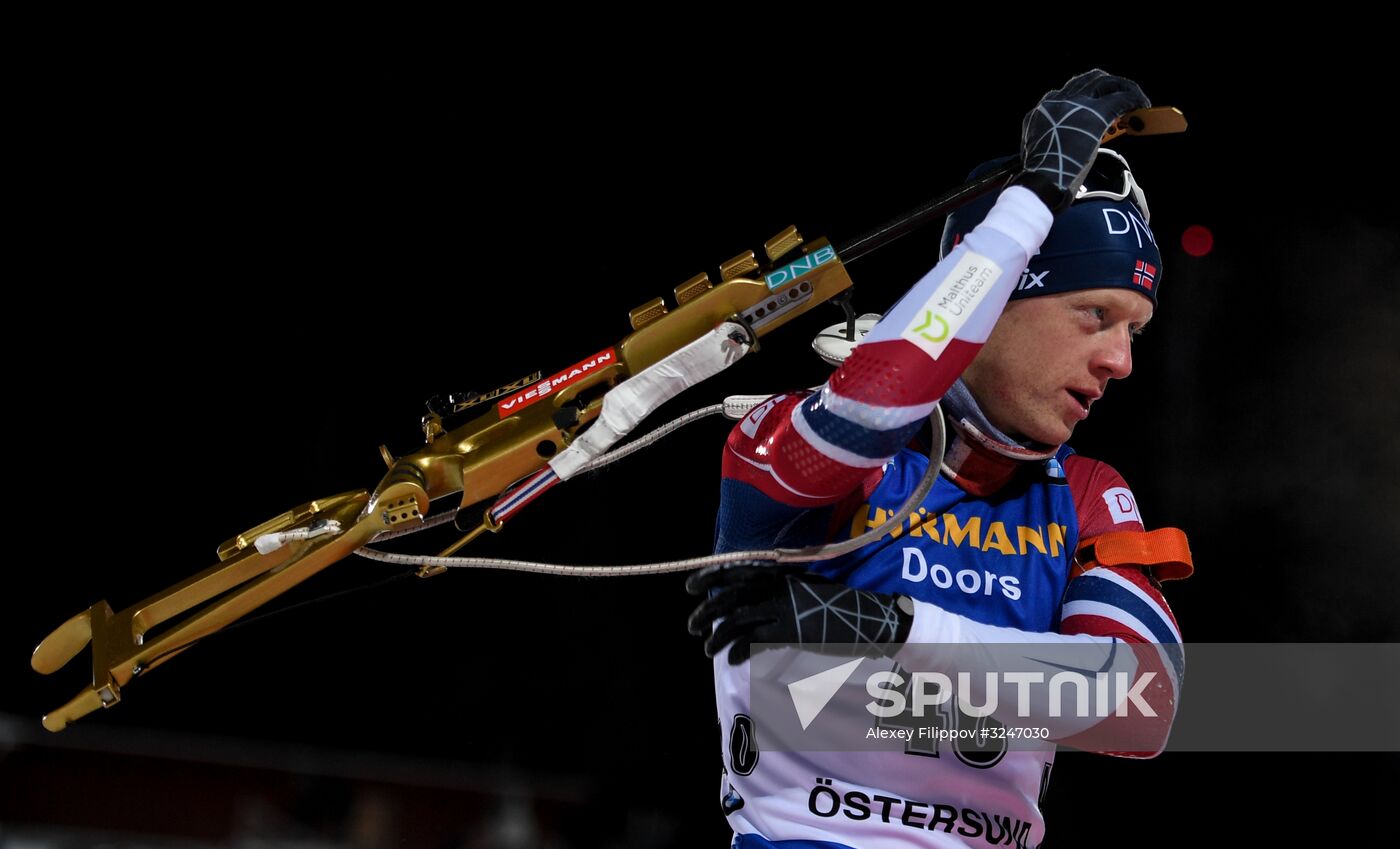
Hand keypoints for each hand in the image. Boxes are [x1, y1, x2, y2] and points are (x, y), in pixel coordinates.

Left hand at [686, 560, 913, 664]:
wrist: (870, 619)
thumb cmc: (840, 606)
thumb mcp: (808, 587)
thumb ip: (781, 588)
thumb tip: (751, 598)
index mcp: (783, 573)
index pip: (738, 570)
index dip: (711, 577)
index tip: (692, 588)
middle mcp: (780, 586)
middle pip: (731, 595)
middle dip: (707, 611)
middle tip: (692, 625)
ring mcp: (785, 607)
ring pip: (737, 619)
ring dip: (718, 635)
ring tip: (707, 648)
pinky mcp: (791, 631)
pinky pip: (754, 640)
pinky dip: (738, 650)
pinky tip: (732, 659)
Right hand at [1015, 69, 1149, 210]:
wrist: (1041, 183)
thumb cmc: (1040, 176)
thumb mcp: (1037, 152)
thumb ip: (1050, 139)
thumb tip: (1064, 143)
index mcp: (1042, 112)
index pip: (1066, 93)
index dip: (1086, 96)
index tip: (1095, 103)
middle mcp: (1056, 102)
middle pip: (1087, 80)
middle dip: (1106, 85)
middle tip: (1119, 94)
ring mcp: (1076, 105)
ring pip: (1105, 82)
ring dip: (1122, 88)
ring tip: (1135, 100)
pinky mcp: (1095, 113)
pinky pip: (1121, 98)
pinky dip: (1134, 99)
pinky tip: (1141, 105)